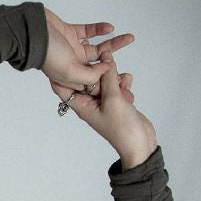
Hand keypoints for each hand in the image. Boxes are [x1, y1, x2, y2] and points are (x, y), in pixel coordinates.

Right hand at [41, 7, 134, 91]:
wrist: (33, 31)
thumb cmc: (48, 54)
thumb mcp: (71, 72)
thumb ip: (90, 75)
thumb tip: (106, 70)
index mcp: (71, 79)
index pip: (92, 86)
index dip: (106, 86)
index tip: (122, 85)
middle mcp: (72, 66)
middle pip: (97, 69)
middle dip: (113, 68)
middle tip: (128, 68)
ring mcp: (72, 49)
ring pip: (97, 49)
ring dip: (113, 44)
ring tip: (129, 38)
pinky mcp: (71, 33)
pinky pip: (89, 32)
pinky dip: (100, 29)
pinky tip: (111, 28)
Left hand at [50, 51, 157, 168]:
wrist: (138, 143)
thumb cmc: (122, 128)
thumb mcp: (113, 98)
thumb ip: (108, 76)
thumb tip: (105, 57)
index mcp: (81, 105)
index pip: (63, 87)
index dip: (62, 73)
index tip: (65, 57)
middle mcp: (89, 103)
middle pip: (87, 79)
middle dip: (100, 72)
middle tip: (110, 71)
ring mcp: (102, 102)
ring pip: (105, 79)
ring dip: (116, 79)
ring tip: (123, 88)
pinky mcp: (115, 101)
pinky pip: (116, 85)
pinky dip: (123, 85)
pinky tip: (128, 93)